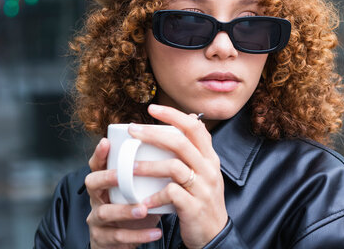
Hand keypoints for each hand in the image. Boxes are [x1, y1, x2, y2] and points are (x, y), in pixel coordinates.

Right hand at [85, 138, 161, 247]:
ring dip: (124, 211)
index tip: (106, 142)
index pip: (97, 164)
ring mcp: (97, 220)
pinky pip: (118, 237)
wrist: (129, 240)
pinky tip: (155, 232)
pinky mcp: (103, 239)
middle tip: (123, 176)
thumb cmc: (137, 207)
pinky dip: (138, 235)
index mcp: (105, 182)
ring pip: (104, 213)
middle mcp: (97, 198)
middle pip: (92, 183)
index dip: (99, 153)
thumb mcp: (139, 189)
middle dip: (107, 178)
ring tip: (144, 209)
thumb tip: (175, 150)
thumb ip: (148, 173)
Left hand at [129, 105, 227, 248]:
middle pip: (181, 143)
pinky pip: (171, 194)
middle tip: (133, 131)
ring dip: (148, 166)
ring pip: (173, 167)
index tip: (152, 109)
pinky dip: (154, 196)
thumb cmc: (202, 200)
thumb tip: (192, 118)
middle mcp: (209, 169)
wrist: (214, 235)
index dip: (174, 115)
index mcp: (210, 158)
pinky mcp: (193, 206)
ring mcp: (202, 188)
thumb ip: (197, 149)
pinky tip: (143, 200)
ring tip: (129, 169)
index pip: (195, 128)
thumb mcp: (205, 172)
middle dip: (153, 134)